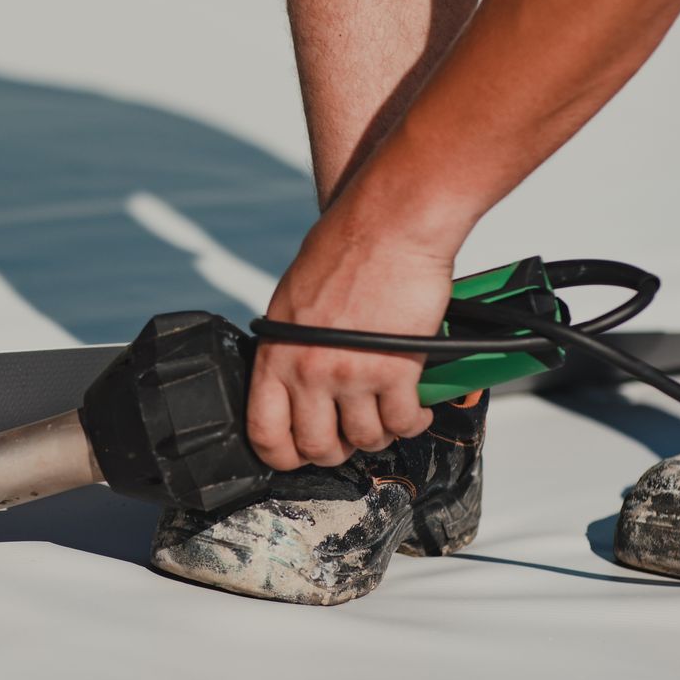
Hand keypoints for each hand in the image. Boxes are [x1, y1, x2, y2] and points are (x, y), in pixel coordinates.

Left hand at [247, 204, 454, 469]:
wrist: (390, 223)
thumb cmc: (345, 248)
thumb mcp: (292, 301)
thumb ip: (289, 346)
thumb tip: (294, 380)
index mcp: (275, 354)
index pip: (264, 432)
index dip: (283, 456)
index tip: (299, 454)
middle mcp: (308, 371)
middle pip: (317, 446)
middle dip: (338, 449)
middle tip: (351, 434)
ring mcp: (351, 374)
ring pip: (365, 439)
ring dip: (380, 433)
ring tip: (387, 415)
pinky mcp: (396, 371)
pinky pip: (403, 422)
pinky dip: (413, 422)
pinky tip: (416, 408)